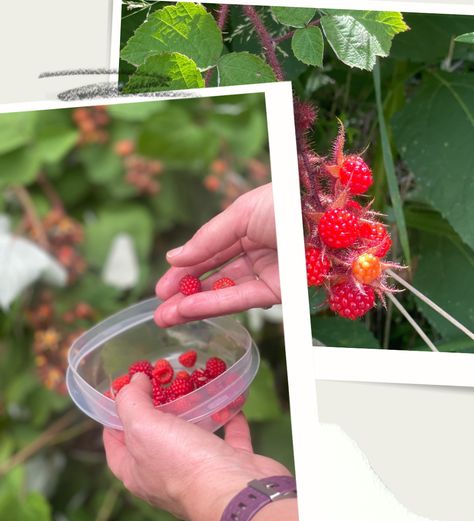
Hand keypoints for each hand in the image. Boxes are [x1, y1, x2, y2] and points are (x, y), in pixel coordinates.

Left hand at [103, 374, 296, 520]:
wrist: (235, 492)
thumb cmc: (182, 466)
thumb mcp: (142, 427)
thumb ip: (131, 402)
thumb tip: (132, 382)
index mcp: (137, 473)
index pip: (115, 445)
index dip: (114, 419)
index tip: (120, 394)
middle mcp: (166, 476)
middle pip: (155, 439)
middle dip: (157, 410)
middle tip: (159, 384)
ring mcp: (201, 472)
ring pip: (194, 437)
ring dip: (194, 413)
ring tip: (191, 387)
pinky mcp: (231, 465)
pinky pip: (230, 437)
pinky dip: (228, 418)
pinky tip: (229, 398)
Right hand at [154, 183, 279, 326]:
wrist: (324, 214)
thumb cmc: (285, 202)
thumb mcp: (240, 213)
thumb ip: (207, 239)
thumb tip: (175, 257)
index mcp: (249, 227)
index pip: (210, 253)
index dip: (185, 270)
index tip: (162, 288)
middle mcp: (257, 253)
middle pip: (215, 277)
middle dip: (186, 294)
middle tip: (159, 309)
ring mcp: (268, 274)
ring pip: (224, 293)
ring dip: (194, 306)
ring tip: (166, 316)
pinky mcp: (279, 291)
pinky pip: (241, 300)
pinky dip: (214, 305)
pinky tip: (189, 309)